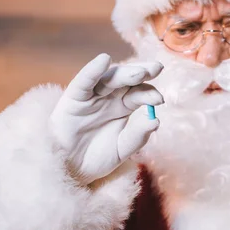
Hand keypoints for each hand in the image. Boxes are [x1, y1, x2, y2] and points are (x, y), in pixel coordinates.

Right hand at [49, 54, 163, 184]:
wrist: (70, 169)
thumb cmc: (96, 158)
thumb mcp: (122, 149)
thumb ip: (137, 136)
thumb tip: (156, 121)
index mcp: (124, 106)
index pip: (140, 93)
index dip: (150, 93)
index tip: (159, 99)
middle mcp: (109, 97)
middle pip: (128, 79)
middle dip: (143, 72)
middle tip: (157, 69)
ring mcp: (92, 96)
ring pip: (109, 78)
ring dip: (125, 72)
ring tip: (140, 72)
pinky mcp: (74, 98)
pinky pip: (83, 82)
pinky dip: (92, 70)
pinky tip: (103, 60)